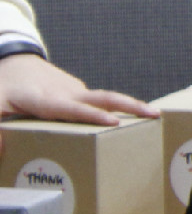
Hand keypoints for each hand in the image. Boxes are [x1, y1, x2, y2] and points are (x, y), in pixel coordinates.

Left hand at [0, 53, 158, 134]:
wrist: (14, 60)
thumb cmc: (3, 87)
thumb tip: (4, 153)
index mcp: (47, 99)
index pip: (74, 109)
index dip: (93, 116)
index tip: (114, 123)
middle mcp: (67, 93)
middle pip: (105, 97)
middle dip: (132, 105)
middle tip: (155, 115)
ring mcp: (75, 91)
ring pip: (106, 99)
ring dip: (130, 107)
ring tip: (152, 119)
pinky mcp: (77, 92)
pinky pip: (98, 102)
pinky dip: (115, 109)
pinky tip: (125, 121)